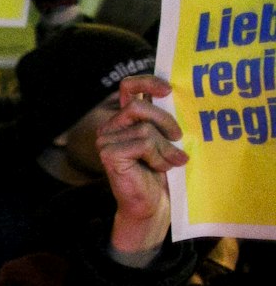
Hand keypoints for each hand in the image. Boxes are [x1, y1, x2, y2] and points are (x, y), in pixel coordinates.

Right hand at [98, 74, 185, 265]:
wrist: (153, 204)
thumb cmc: (162, 172)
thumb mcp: (167, 139)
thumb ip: (165, 120)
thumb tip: (179, 98)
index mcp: (126, 119)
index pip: (129, 88)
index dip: (146, 82)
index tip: (168, 90)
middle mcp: (112, 126)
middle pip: (139, 106)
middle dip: (166, 121)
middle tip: (179, 138)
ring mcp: (107, 140)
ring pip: (145, 129)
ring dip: (165, 147)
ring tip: (172, 162)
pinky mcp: (110, 153)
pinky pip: (143, 143)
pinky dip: (159, 157)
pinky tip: (161, 168)